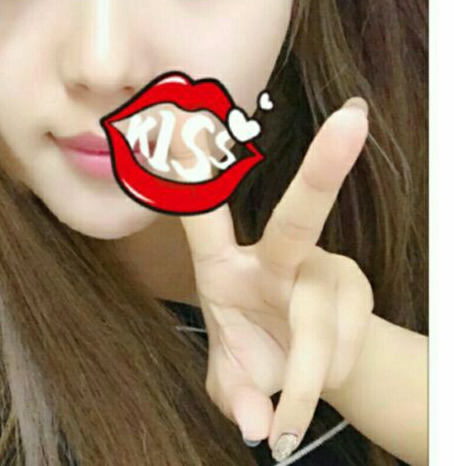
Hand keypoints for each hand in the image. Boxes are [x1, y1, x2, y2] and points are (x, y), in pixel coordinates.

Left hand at [175, 98, 373, 461]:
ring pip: (321, 326)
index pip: (203, 214)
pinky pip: (349, 341)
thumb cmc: (254, 353)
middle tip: (353, 119)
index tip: (187, 120)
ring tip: (292, 411)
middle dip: (324, 170)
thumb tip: (257, 425)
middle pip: (298, 218)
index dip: (193, 169)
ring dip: (307, 380)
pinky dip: (333, 376)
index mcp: (222, 265)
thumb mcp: (232, 378)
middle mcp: (274, 255)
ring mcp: (322, 266)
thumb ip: (234, 396)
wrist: (308, 369)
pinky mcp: (356, 286)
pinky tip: (322, 376)